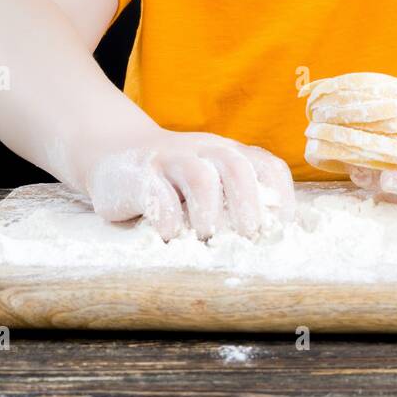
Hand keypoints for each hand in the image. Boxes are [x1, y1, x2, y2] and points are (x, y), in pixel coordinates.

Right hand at [85, 130, 296, 241]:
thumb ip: (235, 202)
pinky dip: (166, 215)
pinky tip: (169, 236)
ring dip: (209, 210)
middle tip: (249, 237)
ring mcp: (171, 159)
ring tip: (207, 237)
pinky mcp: (139, 174)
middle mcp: (204, 151)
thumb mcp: (209, 183)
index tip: (282, 231)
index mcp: (229, 154)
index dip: (281, 197)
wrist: (114, 154)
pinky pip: (156, 190)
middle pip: (236, 167)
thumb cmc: (174, 183)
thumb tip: (271, 245)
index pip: (267, 166)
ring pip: (200, 175)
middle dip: (248, 203)